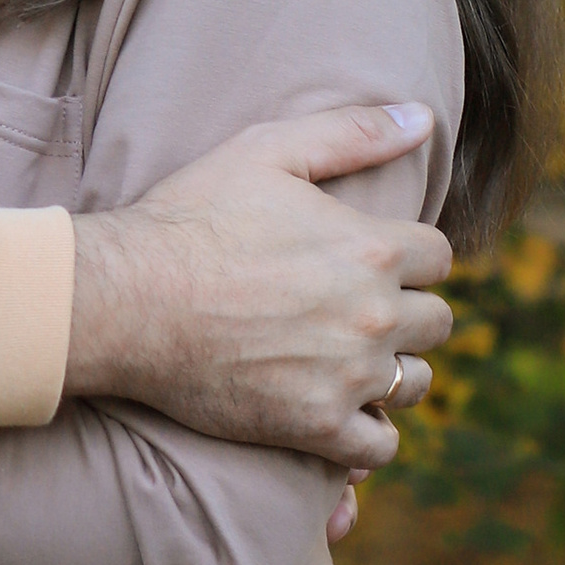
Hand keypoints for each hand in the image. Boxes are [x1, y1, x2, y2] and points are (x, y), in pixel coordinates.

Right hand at [65, 105, 452, 468]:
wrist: (125, 299)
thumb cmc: (190, 219)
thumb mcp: (266, 151)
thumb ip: (352, 132)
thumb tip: (423, 117)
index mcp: (372, 249)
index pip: (439, 257)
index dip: (409, 255)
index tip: (376, 261)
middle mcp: (373, 315)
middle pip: (437, 321)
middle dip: (407, 311)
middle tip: (357, 308)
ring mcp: (348, 376)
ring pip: (414, 382)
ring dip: (393, 371)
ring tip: (351, 358)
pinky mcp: (315, 426)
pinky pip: (378, 447)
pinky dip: (368, 435)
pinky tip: (343, 415)